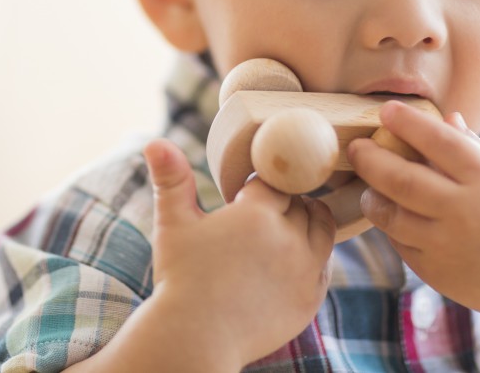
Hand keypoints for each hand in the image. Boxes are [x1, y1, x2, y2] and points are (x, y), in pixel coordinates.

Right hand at [144, 138, 335, 366]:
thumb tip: (155, 141)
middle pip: (301, 203)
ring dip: (306, 223)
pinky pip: (323, 266)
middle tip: (262, 213)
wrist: (195, 337)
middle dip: (284, 204)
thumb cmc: (180, 277)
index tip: (243, 197)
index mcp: (257, 213)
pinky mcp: (310, 298)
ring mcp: (305, 270)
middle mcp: (289, 238)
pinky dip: (312, 258)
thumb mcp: (173, 224)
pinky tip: (289, 260)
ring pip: (322, 229)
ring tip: (283, 228)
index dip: (258, 188)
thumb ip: (171, 179)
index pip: (275, 182)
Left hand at [347, 102, 479, 325]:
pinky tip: (392, 214)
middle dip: (370, 159)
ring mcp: (448, 245)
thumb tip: (446, 117)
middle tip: (356, 147)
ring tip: (369, 185)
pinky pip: (398, 242)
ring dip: (371, 195)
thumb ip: (474, 151)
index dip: (407, 123)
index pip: (439, 141)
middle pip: (401, 179)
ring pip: (390, 214)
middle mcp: (467, 212)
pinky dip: (389, 225)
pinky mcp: (435, 272)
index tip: (385, 110)